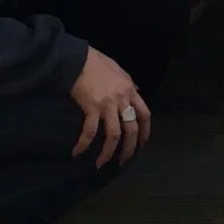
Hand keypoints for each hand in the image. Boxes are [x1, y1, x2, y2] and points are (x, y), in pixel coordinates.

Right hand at [68, 46, 149, 168]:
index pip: (145, 115)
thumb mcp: (119, 72)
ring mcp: (108, 104)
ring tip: (101, 164)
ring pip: (114, 135)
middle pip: (131, 129)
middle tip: (123, 162)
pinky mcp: (91, 107)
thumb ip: (128, 86)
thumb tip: (135, 93)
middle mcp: (122, 99)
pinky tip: (77, 153)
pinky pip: (90, 132)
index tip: (141, 145)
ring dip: (107, 153)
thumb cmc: (97, 64)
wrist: (78, 59)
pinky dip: (84, 144)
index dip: (145, 132)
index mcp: (130, 90)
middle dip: (128, 149)